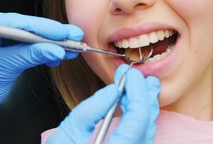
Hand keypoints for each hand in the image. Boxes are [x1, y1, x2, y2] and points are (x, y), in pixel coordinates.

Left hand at [0, 10, 82, 142]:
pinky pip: (27, 42)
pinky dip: (42, 49)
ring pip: (28, 33)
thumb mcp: (4, 69)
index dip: (41, 28)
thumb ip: (30, 56)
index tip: (61, 32)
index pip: (13, 22)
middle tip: (72, 35)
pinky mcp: (3, 42)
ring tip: (70, 46)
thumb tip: (55, 50)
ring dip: (50, 42)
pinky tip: (57, 54)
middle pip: (23, 25)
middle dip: (49, 34)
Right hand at [46, 64, 160, 143]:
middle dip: (145, 95)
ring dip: (143, 105)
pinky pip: (141, 138)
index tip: (129, 74)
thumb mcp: (64, 138)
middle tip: (137, 76)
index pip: (138, 118)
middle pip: (148, 124)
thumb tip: (111, 91)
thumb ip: (89, 111)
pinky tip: (130, 105)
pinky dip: (138, 119)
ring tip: (136, 86)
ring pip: (148, 132)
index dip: (137, 91)